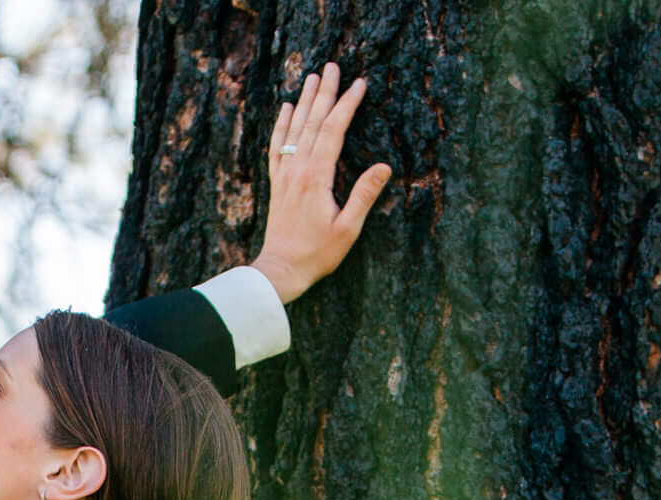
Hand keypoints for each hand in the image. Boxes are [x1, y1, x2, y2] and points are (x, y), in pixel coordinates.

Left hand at [252, 64, 391, 303]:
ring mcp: (284, 175)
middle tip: (333, 66)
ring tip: (312, 77)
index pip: (334, 131)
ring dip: (304, 101)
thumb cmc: (317, 254)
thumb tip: (383, 166)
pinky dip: (281, 125)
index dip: (347, 105)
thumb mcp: (348, 229)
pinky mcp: (277, 183)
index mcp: (316, 177)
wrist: (280, 270)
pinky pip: (277, 146)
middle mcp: (297, 170)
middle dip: (324, 92)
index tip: (359, 83)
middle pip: (312, 122)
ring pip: (294, 129)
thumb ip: (364, 195)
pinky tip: (285, 109)